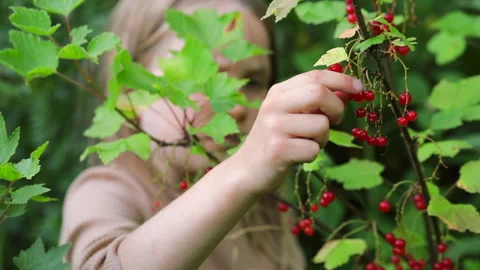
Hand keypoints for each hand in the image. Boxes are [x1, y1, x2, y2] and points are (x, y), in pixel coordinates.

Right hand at [231, 70, 363, 194]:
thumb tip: (351, 90)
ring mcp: (274, 127)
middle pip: (319, 93)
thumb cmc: (276, 141)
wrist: (247, 170)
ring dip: (322, 139)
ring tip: (306, 143)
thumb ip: (317, 102)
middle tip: (333, 121)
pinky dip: (312, 155)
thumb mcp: (292, 115)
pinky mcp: (277, 149)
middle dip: (336, 109)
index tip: (360, 89)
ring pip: (321, 125)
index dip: (341, 80)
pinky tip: (296, 157)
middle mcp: (273, 105)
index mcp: (278, 92)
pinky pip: (313, 149)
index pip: (315, 76)